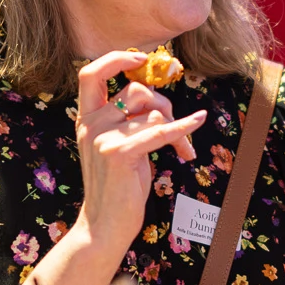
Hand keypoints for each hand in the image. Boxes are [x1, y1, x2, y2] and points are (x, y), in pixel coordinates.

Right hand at [70, 49, 206, 263]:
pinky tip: (199, 120)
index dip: (115, 59)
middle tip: (177, 128)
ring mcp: (103, 137)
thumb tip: (157, 97)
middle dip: (164, 104)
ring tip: (181, 151)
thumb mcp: (117, 146)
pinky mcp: (120, 153)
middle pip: (137, 90)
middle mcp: (90, 124)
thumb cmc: (117, 187)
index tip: (139, 58)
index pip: (90, 73)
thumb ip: (128, 120)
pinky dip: (183, 127)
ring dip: (175, 127)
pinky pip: (160, 131)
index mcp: (86, 119)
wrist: (104, 227)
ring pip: (152, 111)